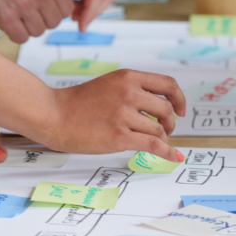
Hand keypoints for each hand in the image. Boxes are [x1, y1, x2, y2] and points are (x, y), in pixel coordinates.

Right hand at [0, 0, 73, 43]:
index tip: (47, 12)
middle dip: (41, 21)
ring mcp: (24, 6)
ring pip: (37, 32)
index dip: (56, 13)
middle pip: (53, 23)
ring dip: (27, 28)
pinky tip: (8, 23)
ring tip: (16, 16)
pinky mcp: (7, 18)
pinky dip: (15, 34)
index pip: (66, 9)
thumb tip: (57, 6)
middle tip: (28, 15)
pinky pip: (21, 37)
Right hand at [46, 70, 186, 160]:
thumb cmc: (78, 103)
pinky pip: (154, 146)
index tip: (181, 110)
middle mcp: (129, 93)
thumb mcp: (109, 84)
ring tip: (154, 142)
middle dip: (170, 123)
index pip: (167, 84)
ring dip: (162, 138)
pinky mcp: (119, 137)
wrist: (54, 115)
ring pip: (159, 130)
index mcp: (127, 77)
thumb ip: (133, 90)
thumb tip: (161, 107)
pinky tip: (175, 158)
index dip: (179, 98)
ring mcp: (124, 115)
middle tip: (165, 130)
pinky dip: (168, 153)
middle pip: (167, 110)